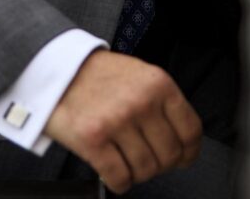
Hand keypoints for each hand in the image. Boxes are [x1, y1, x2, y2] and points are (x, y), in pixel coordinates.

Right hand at [44, 49, 201, 193]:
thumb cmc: (100, 75)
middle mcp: (141, 102)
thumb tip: (182, 140)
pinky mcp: (93, 140)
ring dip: (138, 173)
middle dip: (160, 164)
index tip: (183, 158)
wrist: (58, 68)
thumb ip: (162, 102)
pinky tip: (114, 171)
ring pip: (146, 170)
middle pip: (169, 155)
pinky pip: (120, 178)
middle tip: (148, 159)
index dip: (189, 151)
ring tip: (127, 161)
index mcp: (158, 84)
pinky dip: (119, 182)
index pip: (191, 130)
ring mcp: (117, 121)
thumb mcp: (140, 75)